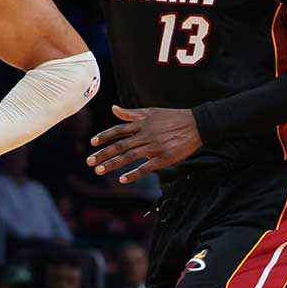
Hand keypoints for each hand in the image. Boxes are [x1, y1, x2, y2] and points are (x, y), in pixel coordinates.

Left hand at [86, 106, 203, 183]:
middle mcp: (145, 135)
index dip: (105, 136)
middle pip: (120, 145)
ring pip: (129, 157)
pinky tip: (122, 179)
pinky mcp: (163, 158)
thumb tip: (113, 108)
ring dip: (112, 164)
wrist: (197, 124)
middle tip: (89, 161)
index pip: (118, 130)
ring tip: (99, 170)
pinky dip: (133, 174)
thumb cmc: (172, 117)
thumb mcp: (150, 112)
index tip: (92, 142)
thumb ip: (130, 114)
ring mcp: (154, 147)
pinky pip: (145, 167)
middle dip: (103, 153)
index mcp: (141, 124)